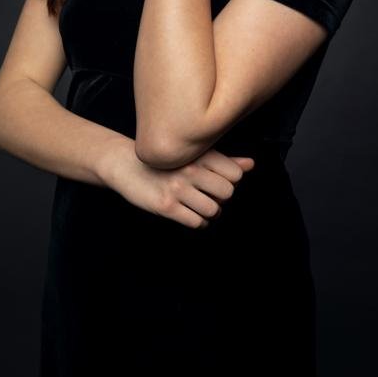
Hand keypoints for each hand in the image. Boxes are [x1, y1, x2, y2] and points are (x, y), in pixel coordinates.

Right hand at [105, 137, 254, 228]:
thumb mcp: (193, 155)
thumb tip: (250, 164)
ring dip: (209, 212)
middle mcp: (190, 169)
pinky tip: (188, 213)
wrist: (127, 165)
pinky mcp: (166, 206)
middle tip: (208, 194)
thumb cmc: (165, 161)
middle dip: (220, 197)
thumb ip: (223, 161)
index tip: (217, 180)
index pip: (235, 174)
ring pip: (213, 210)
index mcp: (198, 154)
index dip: (230, 181)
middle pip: (227, 193)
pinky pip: (196, 222)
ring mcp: (178, 188)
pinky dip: (197, 221)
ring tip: (198, 205)